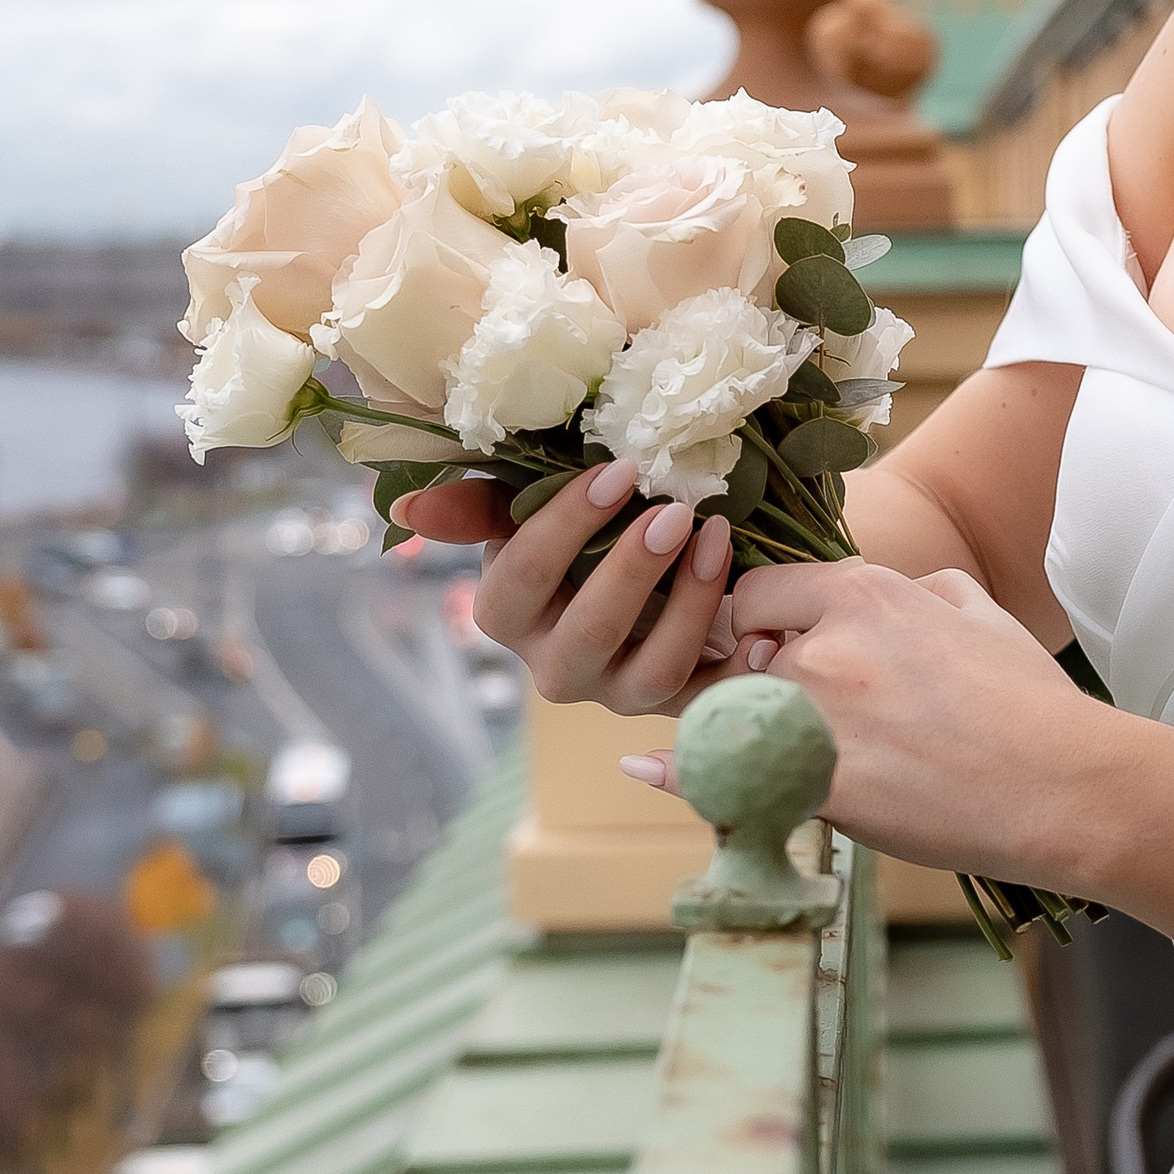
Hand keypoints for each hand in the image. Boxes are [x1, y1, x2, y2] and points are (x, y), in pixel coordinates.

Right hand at [395, 460, 737, 715]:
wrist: (646, 573)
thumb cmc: (579, 531)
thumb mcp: (526, 510)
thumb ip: (477, 505)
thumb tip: (407, 510)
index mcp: (509, 616)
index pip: (520, 580)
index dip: (566, 525)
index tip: (619, 469)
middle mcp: (557, 667)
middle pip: (586, 634)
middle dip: (631, 572)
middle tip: (674, 510)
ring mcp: (619, 692)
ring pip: (651, 671)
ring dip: (690, 606)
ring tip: (718, 539)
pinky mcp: (679, 703)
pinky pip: (712, 701)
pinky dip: (742, 671)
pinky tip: (766, 628)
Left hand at [618, 560, 1100, 881]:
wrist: (1063, 786)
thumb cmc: (1030, 701)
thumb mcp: (980, 613)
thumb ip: (925, 590)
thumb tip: (902, 591)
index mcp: (863, 593)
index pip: (758, 591)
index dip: (752, 621)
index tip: (760, 647)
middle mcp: (824, 647)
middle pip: (733, 658)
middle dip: (739, 681)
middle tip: (762, 708)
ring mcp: (816, 719)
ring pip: (729, 716)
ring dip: (729, 729)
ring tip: (750, 749)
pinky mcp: (817, 788)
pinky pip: (727, 776)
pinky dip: (683, 773)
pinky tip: (646, 768)